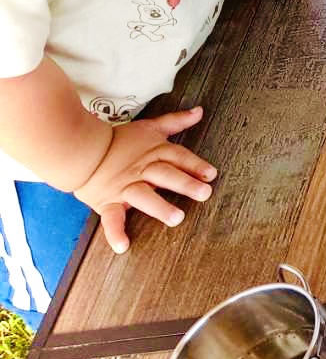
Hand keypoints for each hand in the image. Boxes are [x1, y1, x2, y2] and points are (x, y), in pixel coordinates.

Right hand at [73, 107, 217, 254]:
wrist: (81, 150)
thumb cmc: (118, 141)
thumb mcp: (150, 127)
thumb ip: (176, 122)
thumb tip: (199, 111)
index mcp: (153, 153)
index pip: (178, 157)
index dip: (195, 165)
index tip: (210, 174)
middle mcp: (141, 170)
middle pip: (165, 175)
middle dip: (184, 183)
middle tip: (204, 193)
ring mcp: (124, 187)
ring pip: (143, 196)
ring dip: (159, 207)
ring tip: (176, 218)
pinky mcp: (107, 202)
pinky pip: (111, 218)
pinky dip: (115, 232)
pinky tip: (123, 246)